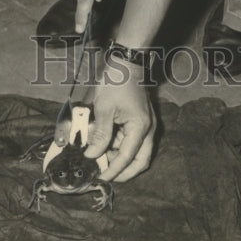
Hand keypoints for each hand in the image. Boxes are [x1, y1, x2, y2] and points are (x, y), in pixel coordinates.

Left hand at [84, 66, 155, 182]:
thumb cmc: (116, 82)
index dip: (113, 171)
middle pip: (140, 161)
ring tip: (99, 155)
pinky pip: (132, 140)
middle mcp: (148, 129)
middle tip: (106, 176)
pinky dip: (119, 145)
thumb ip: (100, 135)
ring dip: (119, 157)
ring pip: (136, 152)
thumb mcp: (104, 109)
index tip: (100, 179)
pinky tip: (104, 142)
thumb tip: (92, 156)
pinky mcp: (140, 120)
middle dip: (124, 172)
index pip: (127, 158)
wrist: (126, 62)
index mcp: (141, 127)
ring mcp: (146, 124)